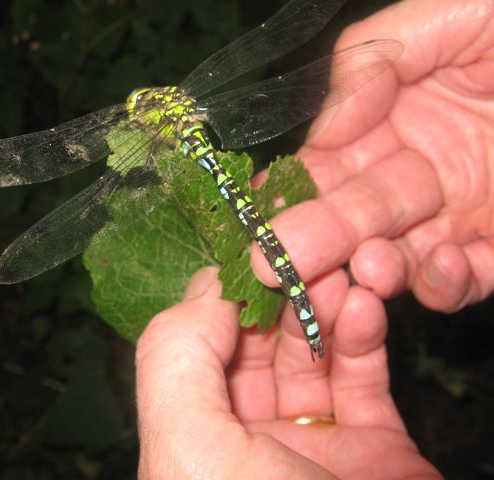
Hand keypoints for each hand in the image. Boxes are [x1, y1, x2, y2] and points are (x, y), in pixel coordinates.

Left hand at [136, 268, 440, 478]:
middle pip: (257, 339)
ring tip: (344, 269)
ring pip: (312, 348)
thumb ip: (175, 357)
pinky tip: (366, 306)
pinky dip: (365, 334)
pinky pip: (364, 375)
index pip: (198, 340)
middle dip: (280, 288)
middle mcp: (245, 436)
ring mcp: (311, 441)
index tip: (253, 245)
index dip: (223, 291)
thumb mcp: (186, 450)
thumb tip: (205, 288)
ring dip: (326, 302)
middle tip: (307, 247)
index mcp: (189, 435)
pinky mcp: (374, 448)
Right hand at [252, 0, 493, 311]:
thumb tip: (326, 125)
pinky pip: (465, 280)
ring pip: (396, 260)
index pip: (320, 166)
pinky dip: (447, 284)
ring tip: (367, 266)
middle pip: (348, 218)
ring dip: (373, 271)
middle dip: (309, 244)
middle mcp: (410, 176)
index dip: (286, 191)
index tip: (256, 214)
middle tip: (270, 265)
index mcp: (385, 125)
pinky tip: (443, 264)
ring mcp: (454, 217)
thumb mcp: (449, 17)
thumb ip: (372, 58)